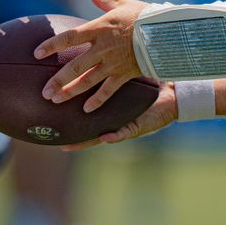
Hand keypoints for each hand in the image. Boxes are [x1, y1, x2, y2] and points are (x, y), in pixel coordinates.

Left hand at [34, 0, 148, 110]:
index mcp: (99, 28)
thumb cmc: (144, 15)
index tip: (37, 52)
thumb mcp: (122, 4)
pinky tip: (86, 110)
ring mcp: (112, 63)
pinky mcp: (124, 74)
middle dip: (57, 80)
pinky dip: (97, 100)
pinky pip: (108, 90)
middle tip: (44, 92)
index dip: (52, 45)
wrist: (166, 32)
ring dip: (70, 91)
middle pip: (74, 66)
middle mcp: (102, 48)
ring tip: (56, 100)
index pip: (69, 38)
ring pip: (87, 81)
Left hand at [61, 82, 177, 150]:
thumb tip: (105, 139)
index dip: (78, 143)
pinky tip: (80, 78)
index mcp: (116, 128)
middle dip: (73, 122)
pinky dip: (92, 85)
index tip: (61, 146)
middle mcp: (112, 116)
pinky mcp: (118, 87)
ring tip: (62, 96)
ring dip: (78, 100)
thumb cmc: (158, 115)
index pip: (92, 138)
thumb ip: (124, 133)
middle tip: (53, 121)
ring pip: (92, 105)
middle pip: (88, 122)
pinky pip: (102, 86)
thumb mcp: (141, 126)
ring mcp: (114, 103)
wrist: (172, 96)